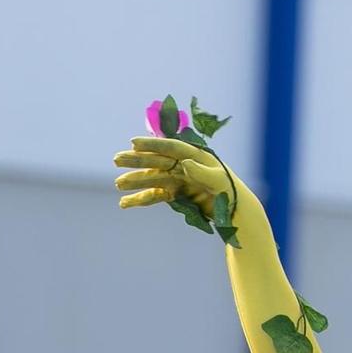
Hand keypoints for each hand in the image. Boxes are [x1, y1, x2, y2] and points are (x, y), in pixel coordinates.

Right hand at [114, 137, 259, 220]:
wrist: (235, 210)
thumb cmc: (230, 191)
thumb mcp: (219, 181)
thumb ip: (203, 172)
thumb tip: (185, 163)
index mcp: (195, 155)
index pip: (170, 147)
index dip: (151, 145)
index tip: (133, 142)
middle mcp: (183, 165)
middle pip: (156, 161)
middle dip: (136, 160)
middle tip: (116, 159)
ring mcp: (178, 179)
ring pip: (152, 178)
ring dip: (135, 181)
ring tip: (118, 184)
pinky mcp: (175, 194)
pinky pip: (155, 196)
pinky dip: (140, 199)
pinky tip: (125, 203)